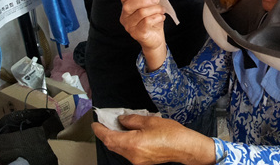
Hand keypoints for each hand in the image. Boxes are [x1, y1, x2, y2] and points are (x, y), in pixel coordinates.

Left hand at [92, 114, 215, 164]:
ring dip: (116, 139)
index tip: (95, 124)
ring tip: (116, 127)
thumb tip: (121, 120)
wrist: (184, 147)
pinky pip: (128, 152)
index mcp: (132, 143)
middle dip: (106, 135)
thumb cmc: (170, 133)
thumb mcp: (150, 120)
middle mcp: (131, 155)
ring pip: (120, 149)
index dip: (100, 131)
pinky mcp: (142, 161)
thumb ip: (132, 120)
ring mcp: (137, 160)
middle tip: (104, 123)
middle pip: (113, 145)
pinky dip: (124, 143)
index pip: (109, 138)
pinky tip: (128, 134)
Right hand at [120, 0, 166, 67]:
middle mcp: (125, 18)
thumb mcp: (149, 7)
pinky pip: (147, 21)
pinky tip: (161, 17)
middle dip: (145, 0)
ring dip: (155, 9)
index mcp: (126, 9)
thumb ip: (148, 0)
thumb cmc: (152, 20)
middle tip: (156, 0)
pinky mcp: (137, 34)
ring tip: (162, 10)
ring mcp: (130, 27)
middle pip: (129, 5)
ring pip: (141, 12)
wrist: (155, 38)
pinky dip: (157, 17)